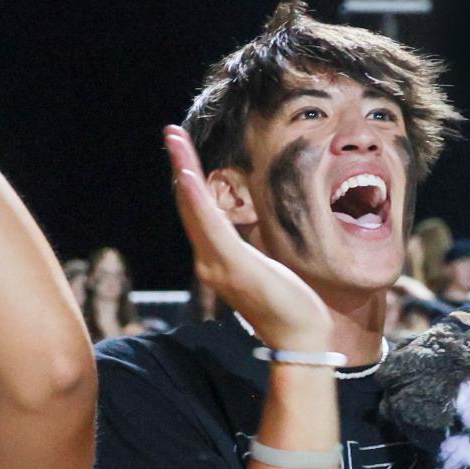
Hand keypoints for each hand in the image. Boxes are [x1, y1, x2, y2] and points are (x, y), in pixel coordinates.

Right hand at [162, 128, 331, 351]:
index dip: (188, 179)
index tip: (181, 148)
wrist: (298, 337)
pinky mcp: (232, 266)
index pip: (197, 211)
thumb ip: (245, 248)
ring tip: (175, 142)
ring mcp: (216, 265)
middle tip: (171, 131)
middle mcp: (208, 261)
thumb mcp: (262, 266)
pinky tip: (189, 177)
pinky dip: (196, 200)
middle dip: (180, 165)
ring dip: (184, 173)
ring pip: (194, 210)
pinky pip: (210, 227)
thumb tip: (244, 229)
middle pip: (188, 205)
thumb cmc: (286, 303)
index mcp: (215, 258)